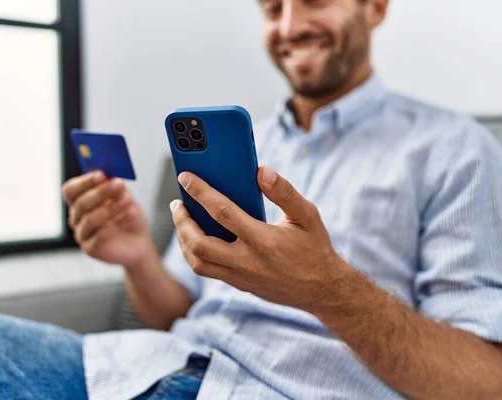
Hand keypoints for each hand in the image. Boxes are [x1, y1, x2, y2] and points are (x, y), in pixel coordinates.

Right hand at [63, 171, 157, 267]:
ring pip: (90, 219)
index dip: (84, 182)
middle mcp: (77, 219)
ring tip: (129, 201)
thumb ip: (115, 185)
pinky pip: (99, 236)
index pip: (70, 190)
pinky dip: (118, 222)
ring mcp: (82, 235)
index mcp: (81, 203)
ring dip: (111, 207)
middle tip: (119, 185)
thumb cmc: (128, 217)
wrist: (140, 242)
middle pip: (80, 203)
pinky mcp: (91, 249)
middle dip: (101, 192)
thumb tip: (110, 174)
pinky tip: (131, 215)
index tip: (101, 174)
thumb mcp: (123, 195)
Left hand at [170, 166, 346, 311]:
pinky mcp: (239, 285)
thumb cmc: (314, 248)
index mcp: (264, 241)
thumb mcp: (307, 216)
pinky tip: (197, 238)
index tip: (186, 177)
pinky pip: (208, 270)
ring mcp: (241, 277)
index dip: (201, 192)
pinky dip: (195, 253)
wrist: (322, 290)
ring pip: (198, 263)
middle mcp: (248, 261)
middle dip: (182, 222)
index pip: (223, 212)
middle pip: (199, 245)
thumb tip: (261, 170)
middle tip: (178, 204)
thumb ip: (284, 192)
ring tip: (183, 221)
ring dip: (184, 240)